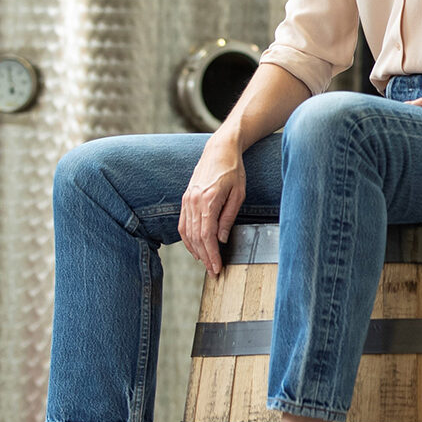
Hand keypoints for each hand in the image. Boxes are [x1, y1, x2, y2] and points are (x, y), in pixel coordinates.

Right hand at [179, 131, 246, 275]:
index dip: (211, 255)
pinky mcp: (185, 198)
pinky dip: (187, 238)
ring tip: (206, 262)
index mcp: (208, 200)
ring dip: (195, 250)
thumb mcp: (238, 194)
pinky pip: (183, 223)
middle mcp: (194, 201)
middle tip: (213, 271)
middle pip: (195, 237)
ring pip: (187, 232)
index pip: (206, 236)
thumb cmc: (233, 170)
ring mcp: (187, 199)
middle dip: (204, 257)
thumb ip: (228, 217)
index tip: (217, 268)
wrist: (219, 150)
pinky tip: (195, 248)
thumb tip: (222, 240)